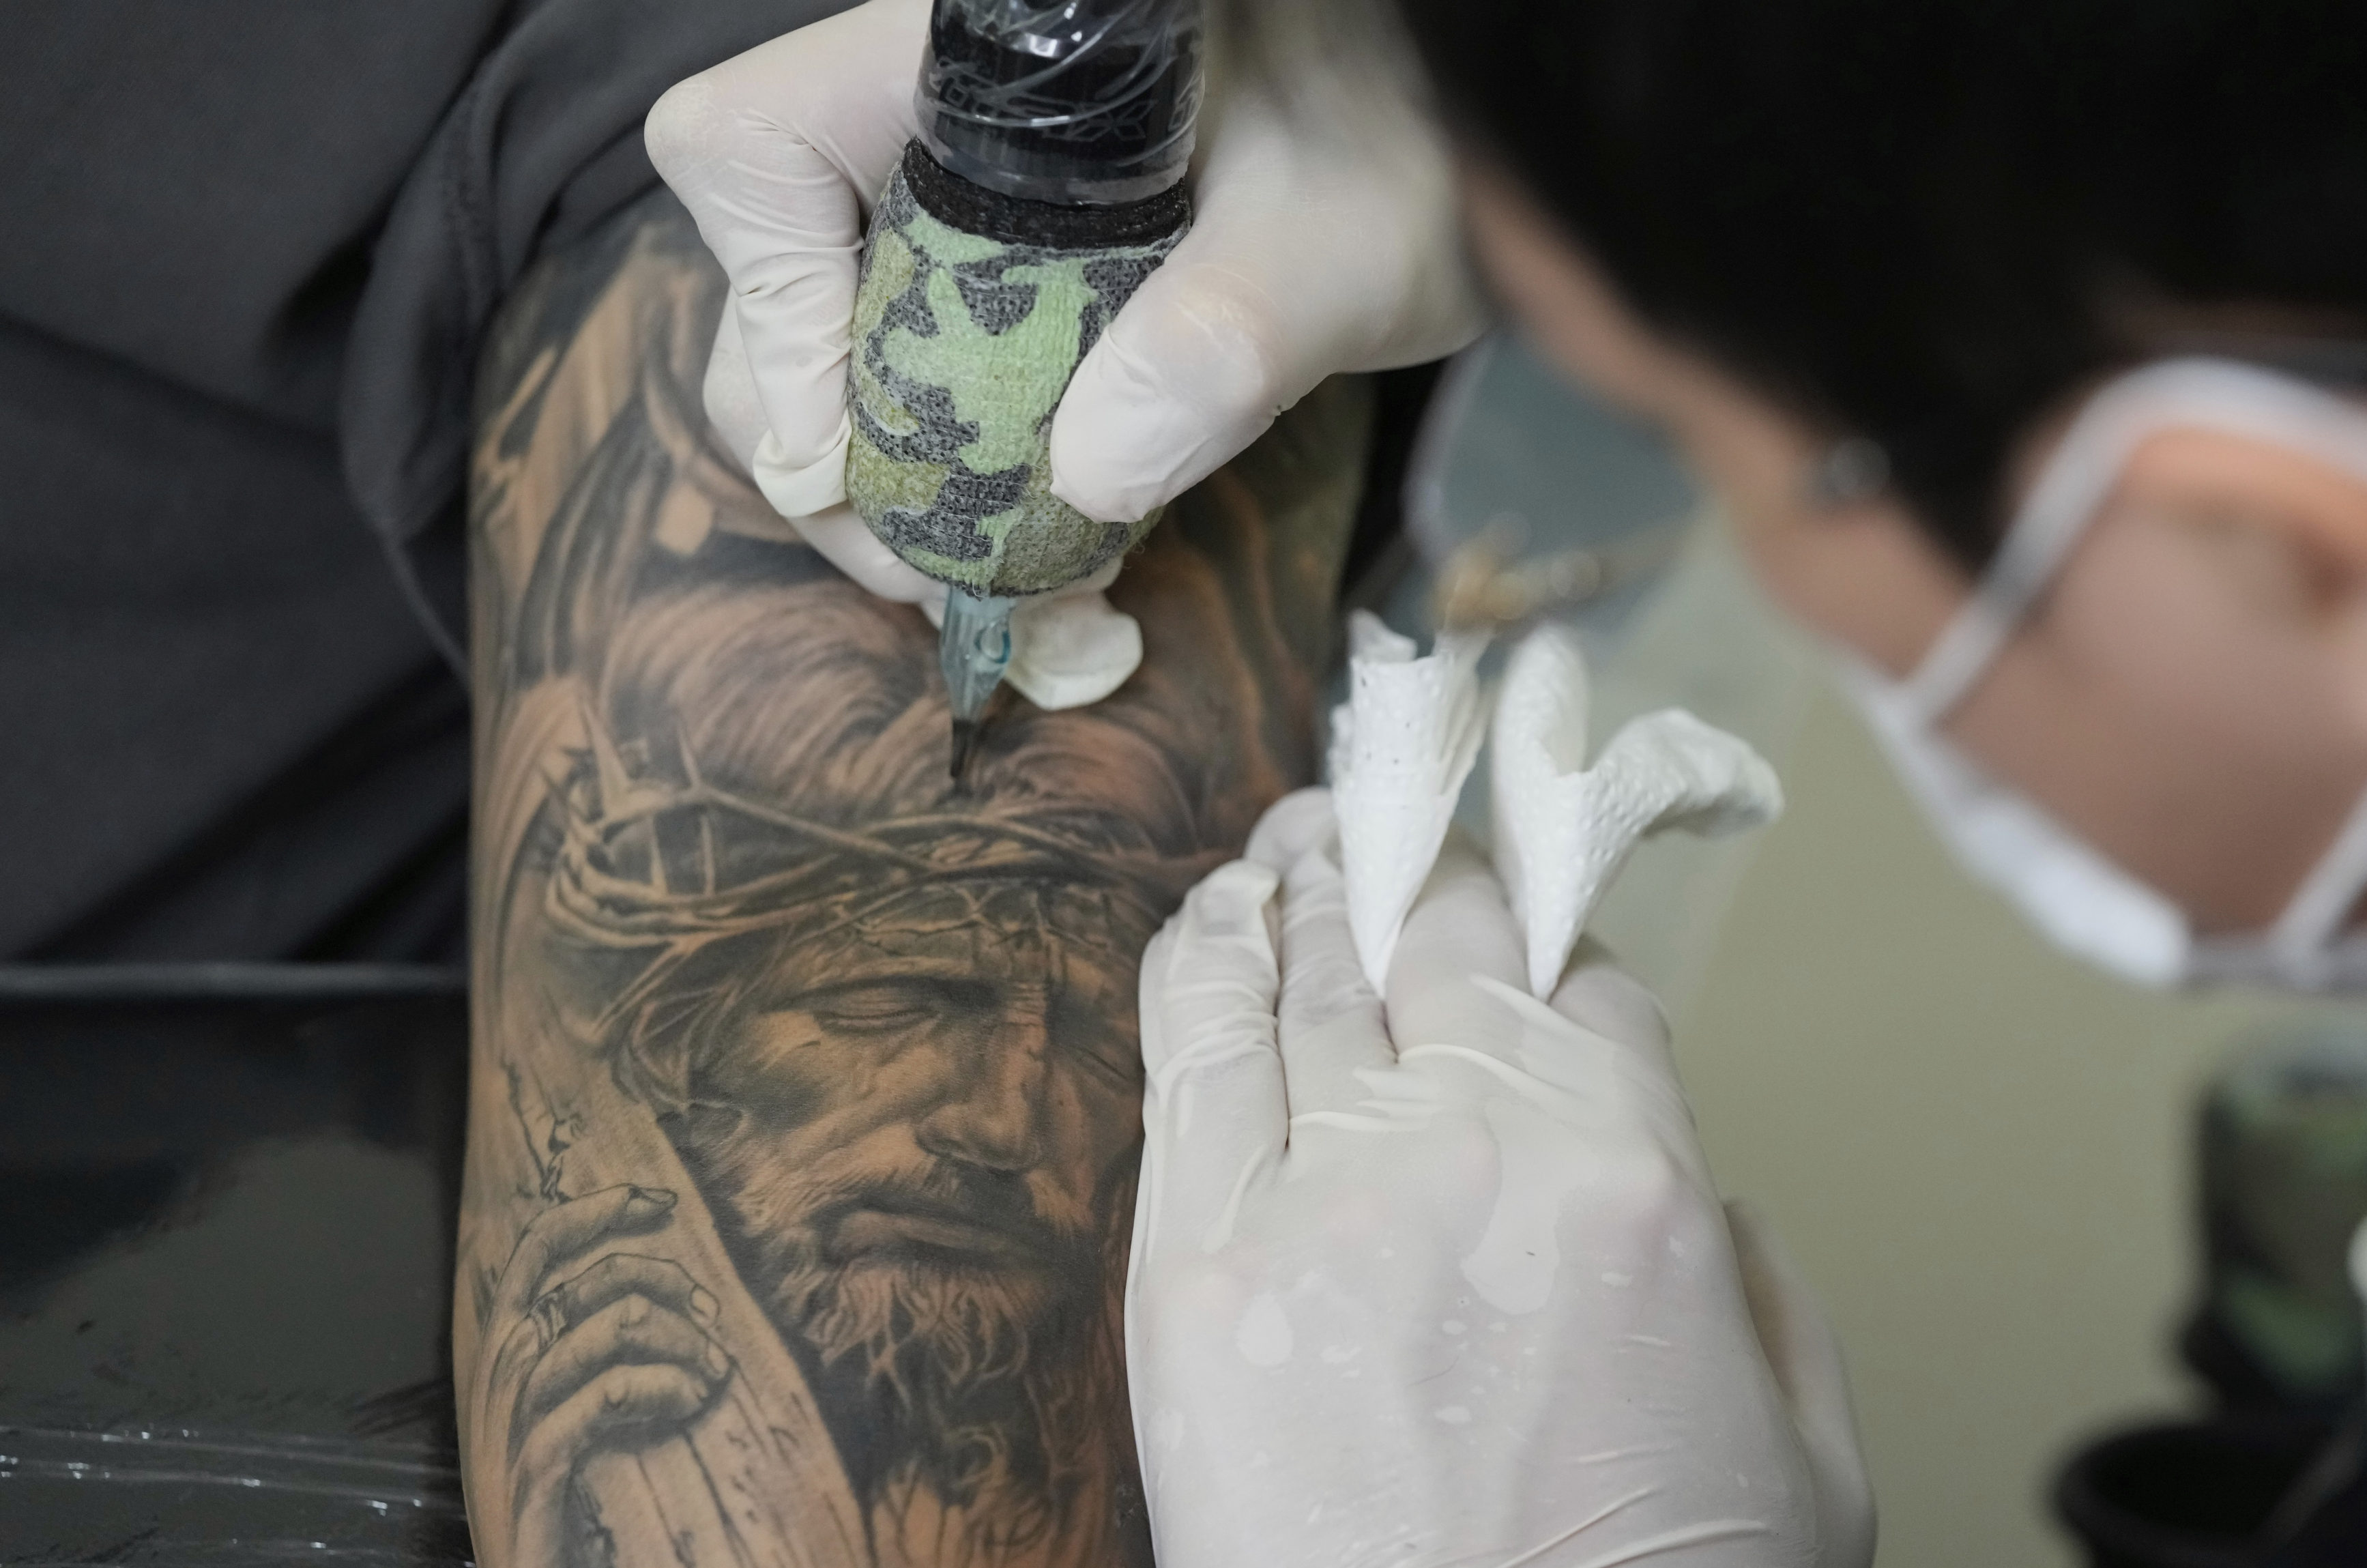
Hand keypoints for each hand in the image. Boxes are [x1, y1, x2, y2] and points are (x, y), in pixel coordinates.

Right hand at [473, 1184, 733, 1543]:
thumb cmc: (564, 1523)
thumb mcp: (562, 1423)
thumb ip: (583, 1357)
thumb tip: (648, 1296)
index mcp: (499, 1359)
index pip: (534, 1250)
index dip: (596, 1212)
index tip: (660, 1202)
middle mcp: (495, 1382)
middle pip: (582, 1281)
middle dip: (659, 1280)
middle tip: (708, 1319)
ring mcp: (511, 1427)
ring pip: (605, 1330)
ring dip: (678, 1340)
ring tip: (714, 1375)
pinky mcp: (537, 1472)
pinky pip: (606, 1394)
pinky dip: (663, 1385)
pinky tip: (691, 1400)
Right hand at [646, 0, 1485, 601]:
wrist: (1501, 146)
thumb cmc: (1426, 140)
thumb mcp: (1341, 242)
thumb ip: (1225, 340)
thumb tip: (1089, 477)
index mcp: (975, 63)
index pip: (750, 147)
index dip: (769, 306)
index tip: (853, 444)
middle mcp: (945, 131)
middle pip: (785, 286)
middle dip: (838, 450)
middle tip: (940, 576)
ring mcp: (987, 216)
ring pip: (861, 354)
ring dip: (917, 489)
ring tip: (1016, 591)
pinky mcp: (1043, 289)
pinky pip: (957, 386)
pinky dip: (992, 484)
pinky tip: (1066, 553)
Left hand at [1128, 792, 1874, 1567]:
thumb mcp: (1817, 1459)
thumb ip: (1760, 1284)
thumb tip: (1685, 1195)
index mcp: (1641, 1182)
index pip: (1588, 985)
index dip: (1565, 946)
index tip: (1534, 933)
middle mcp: (1477, 1151)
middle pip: (1444, 936)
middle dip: (1436, 863)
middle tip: (1410, 822)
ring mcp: (1319, 1199)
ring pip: (1309, 966)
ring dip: (1312, 875)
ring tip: (1306, 832)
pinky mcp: (1192, 1272)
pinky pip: (1190, 1052)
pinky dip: (1205, 957)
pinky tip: (1217, 910)